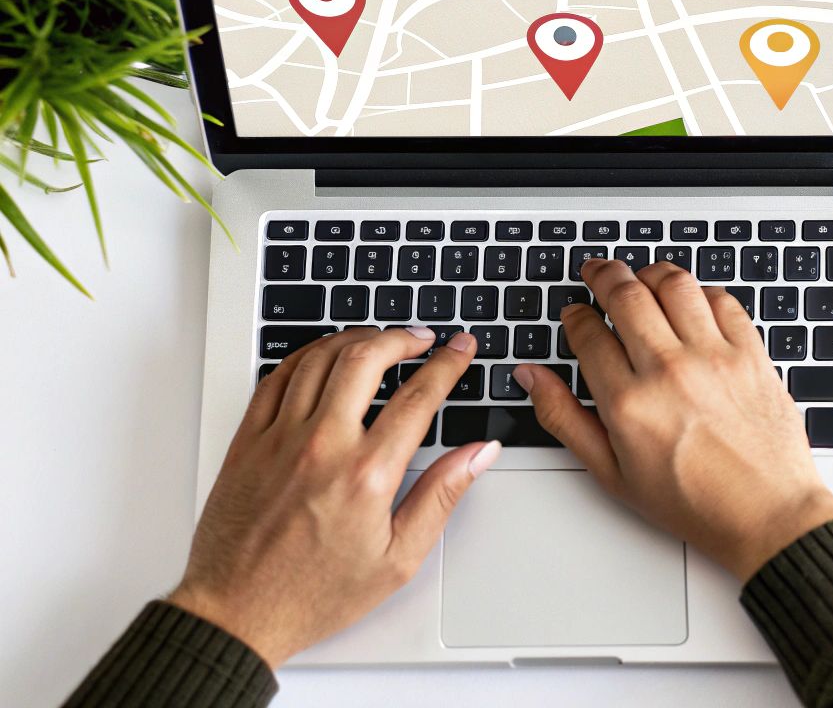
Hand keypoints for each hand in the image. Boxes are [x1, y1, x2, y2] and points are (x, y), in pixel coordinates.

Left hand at [168, 327, 500, 665]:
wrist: (236, 613)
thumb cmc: (313, 594)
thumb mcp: (398, 558)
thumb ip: (442, 496)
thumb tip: (478, 455)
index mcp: (366, 475)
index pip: (418, 397)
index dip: (447, 364)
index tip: (460, 349)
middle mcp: (321, 447)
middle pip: (367, 359)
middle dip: (402, 338)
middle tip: (422, 338)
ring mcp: (279, 440)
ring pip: (320, 359)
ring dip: (356, 339)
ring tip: (379, 341)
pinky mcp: (247, 443)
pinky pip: (277, 378)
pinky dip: (307, 356)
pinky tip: (324, 357)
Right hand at [516, 259, 832, 580]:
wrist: (766, 514)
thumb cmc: (693, 502)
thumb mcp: (611, 473)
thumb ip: (563, 417)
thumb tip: (530, 377)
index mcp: (628, 402)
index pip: (589, 333)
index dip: (576, 316)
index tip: (575, 314)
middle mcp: (669, 370)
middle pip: (626, 293)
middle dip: (604, 275)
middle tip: (598, 272)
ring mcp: (714, 357)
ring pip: (674, 283)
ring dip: (651, 273)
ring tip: (642, 278)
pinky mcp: (751, 354)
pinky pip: (723, 300)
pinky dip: (701, 291)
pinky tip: (691, 301)